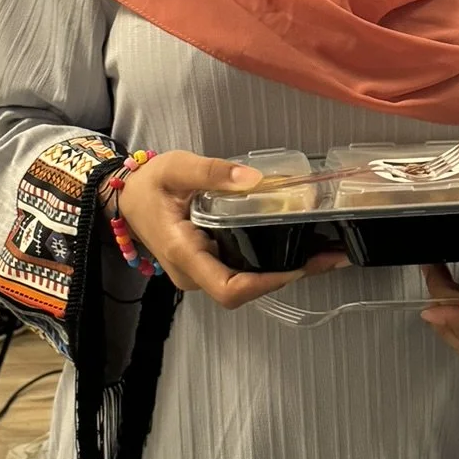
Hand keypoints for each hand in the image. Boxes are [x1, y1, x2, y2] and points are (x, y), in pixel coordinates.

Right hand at [114, 153, 345, 308]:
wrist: (127, 197)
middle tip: (331, 254)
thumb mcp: (177, 168)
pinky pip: (244, 272)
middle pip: (246, 290)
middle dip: (290, 275)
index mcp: (184, 255)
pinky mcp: (211, 266)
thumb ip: (213, 172)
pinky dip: (274, 262)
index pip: (229, 288)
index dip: (267, 283)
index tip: (300, 265)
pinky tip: (302, 246)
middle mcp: (195, 274)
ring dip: (288, 270)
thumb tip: (253, 179)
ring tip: (327, 250)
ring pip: (248, 284)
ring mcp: (202, 274)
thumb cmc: (149, 184)